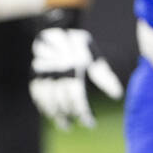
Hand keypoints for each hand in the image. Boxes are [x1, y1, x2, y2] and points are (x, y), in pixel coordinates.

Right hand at [29, 8, 123, 128]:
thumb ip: (104, 76)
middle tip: (73, 125)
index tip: (90, 124)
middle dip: (69, 115)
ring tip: (63, 123)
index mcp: (74, 69)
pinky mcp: (35, 72)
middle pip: (62, 101)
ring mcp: (44, 73)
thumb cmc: (78, 45)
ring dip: (54, 114)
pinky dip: (42, 104)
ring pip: (47, 100)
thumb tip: (117, 95)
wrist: (56, 28)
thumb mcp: (93, 57)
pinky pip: (36, 92)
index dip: (83, 113)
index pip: (77, 99)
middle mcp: (57, 72)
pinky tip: (48, 112)